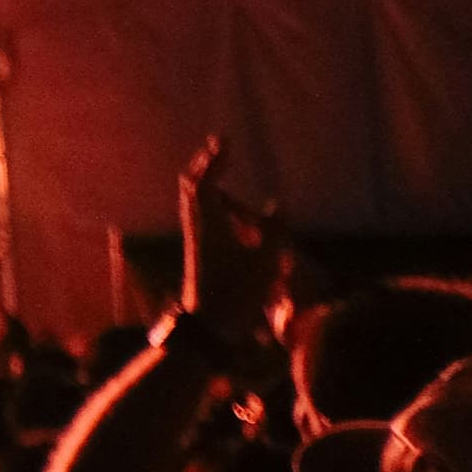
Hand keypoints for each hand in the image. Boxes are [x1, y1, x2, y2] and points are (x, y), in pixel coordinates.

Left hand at [178, 136, 284, 333]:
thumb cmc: (236, 296)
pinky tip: (225, 204)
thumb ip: (272, 232)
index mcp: (208, 226)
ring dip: (207, 181)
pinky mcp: (202, 253)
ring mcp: (198, 241)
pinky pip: (202, 216)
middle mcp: (198, 229)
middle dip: (206, 166)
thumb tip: (277, 204)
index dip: (213, 161)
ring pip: (196, 203)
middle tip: (221, 147)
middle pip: (193, 188)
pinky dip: (212, 200)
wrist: (210, 329)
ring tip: (220, 165)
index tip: (225, 142)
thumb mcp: (263, 263)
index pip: (203, 184)